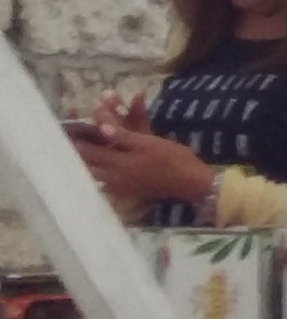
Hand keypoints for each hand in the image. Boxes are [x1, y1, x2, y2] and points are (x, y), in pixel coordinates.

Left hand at [73, 118, 210, 212]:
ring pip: (92, 173)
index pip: (88, 150)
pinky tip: (94, 168)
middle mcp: (113, 176)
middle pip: (86, 163)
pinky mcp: (125, 190)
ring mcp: (118, 185)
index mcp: (118, 163)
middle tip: (67, 140)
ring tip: (76, 153)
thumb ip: (123, 136)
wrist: (191, 183)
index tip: (63, 129)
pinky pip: (102, 181)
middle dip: (76, 151)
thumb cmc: (173, 159)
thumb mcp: (150, 142)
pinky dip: (95, 172)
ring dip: (84, 162)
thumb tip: (100, 127)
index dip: (75, 138)